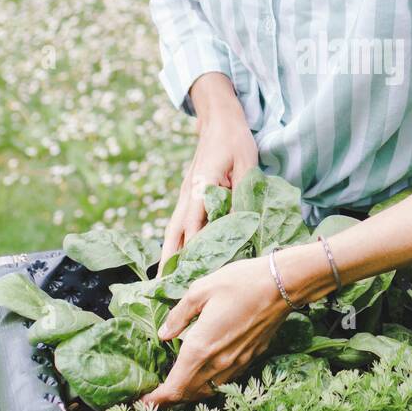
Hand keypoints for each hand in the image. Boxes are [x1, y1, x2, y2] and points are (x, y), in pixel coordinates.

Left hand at [142, 255, 288, 405]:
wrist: (282, 284)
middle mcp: (219, 362)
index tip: (143, 401)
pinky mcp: (251, 357)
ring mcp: (237, 363)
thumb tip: (163, 335)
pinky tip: (205, 370)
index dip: (157, 398)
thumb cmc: (239, 282)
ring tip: (177, 384)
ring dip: (189, 392)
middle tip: (155, 394)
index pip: (174, 386)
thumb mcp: (199, 290)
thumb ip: (178, 316)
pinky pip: (225, 380)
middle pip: (189, 393)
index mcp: (200, 347)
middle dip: (170, 398)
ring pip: (208, 390)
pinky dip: (209, 383)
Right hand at [159, 114, 258, 274]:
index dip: (191, 252)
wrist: (219, 120)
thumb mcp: (246, 166)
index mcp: (201, 186)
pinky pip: (178, 223)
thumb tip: (243, 227)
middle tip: (164, 290)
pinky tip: (178, 259)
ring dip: (168, 255)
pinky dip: (175, 243)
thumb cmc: (235, 141)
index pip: (194, 225)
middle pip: (174, 233)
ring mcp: (184, 195)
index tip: (191, 276)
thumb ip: (243, 196)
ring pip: (172, 230)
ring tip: (165, 283)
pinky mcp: (187, 195)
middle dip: (169, 262)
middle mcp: (187, 194)